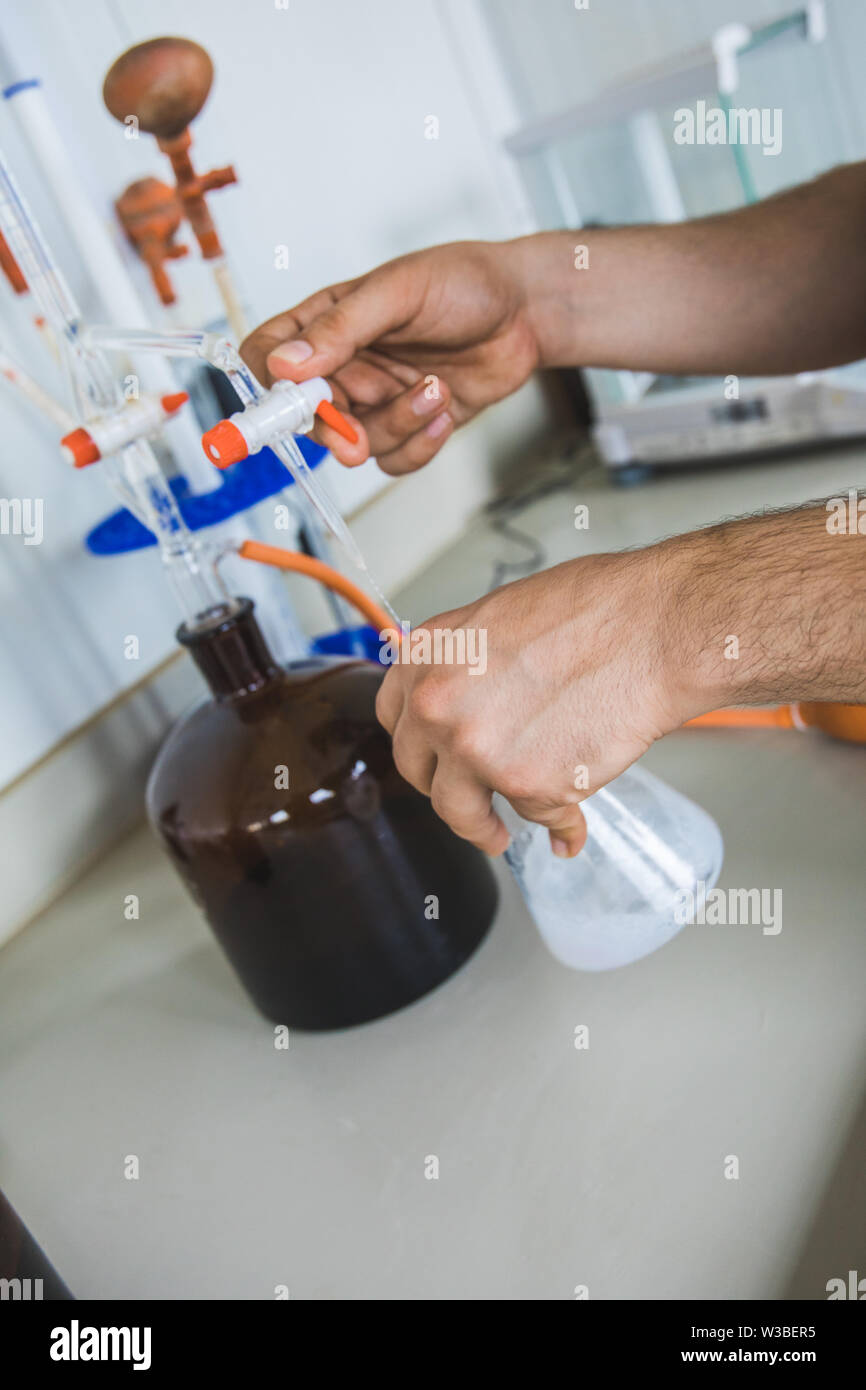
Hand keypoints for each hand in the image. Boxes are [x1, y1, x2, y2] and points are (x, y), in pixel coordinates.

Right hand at [240, 240, 541, 474]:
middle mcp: (346, 364)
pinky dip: (420, 443)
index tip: (286, 405)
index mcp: (326, 323)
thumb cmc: (464, 282)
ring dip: (398, 425)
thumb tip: (285, 364)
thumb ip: (340, 329)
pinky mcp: (411, 424)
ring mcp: (377, 398)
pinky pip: (395, 459)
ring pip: (358, 443)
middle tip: (354, 440)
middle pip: (309, 416)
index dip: (265, 388)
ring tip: (436, 390)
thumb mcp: (398, 292)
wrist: (527, 310)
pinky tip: (446, 409)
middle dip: (335, 431)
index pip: (266, 358)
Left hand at [375, 549, 687, 856]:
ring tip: (497, 835)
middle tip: (467, 799)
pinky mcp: (525, 786)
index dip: (420, 742)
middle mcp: (437, 706)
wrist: (649, 630)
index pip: (396, 717)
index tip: (433, 758)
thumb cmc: (594, 612)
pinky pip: (537, 818)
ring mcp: (476, 750)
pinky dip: (560, 826)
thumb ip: (468, 667)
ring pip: (461, 810)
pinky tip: (569, 828)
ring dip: (479, 829)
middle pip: (418, 770)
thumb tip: (469, 704)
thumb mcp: (498, 620)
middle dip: (444, 788)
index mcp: (427, 657)